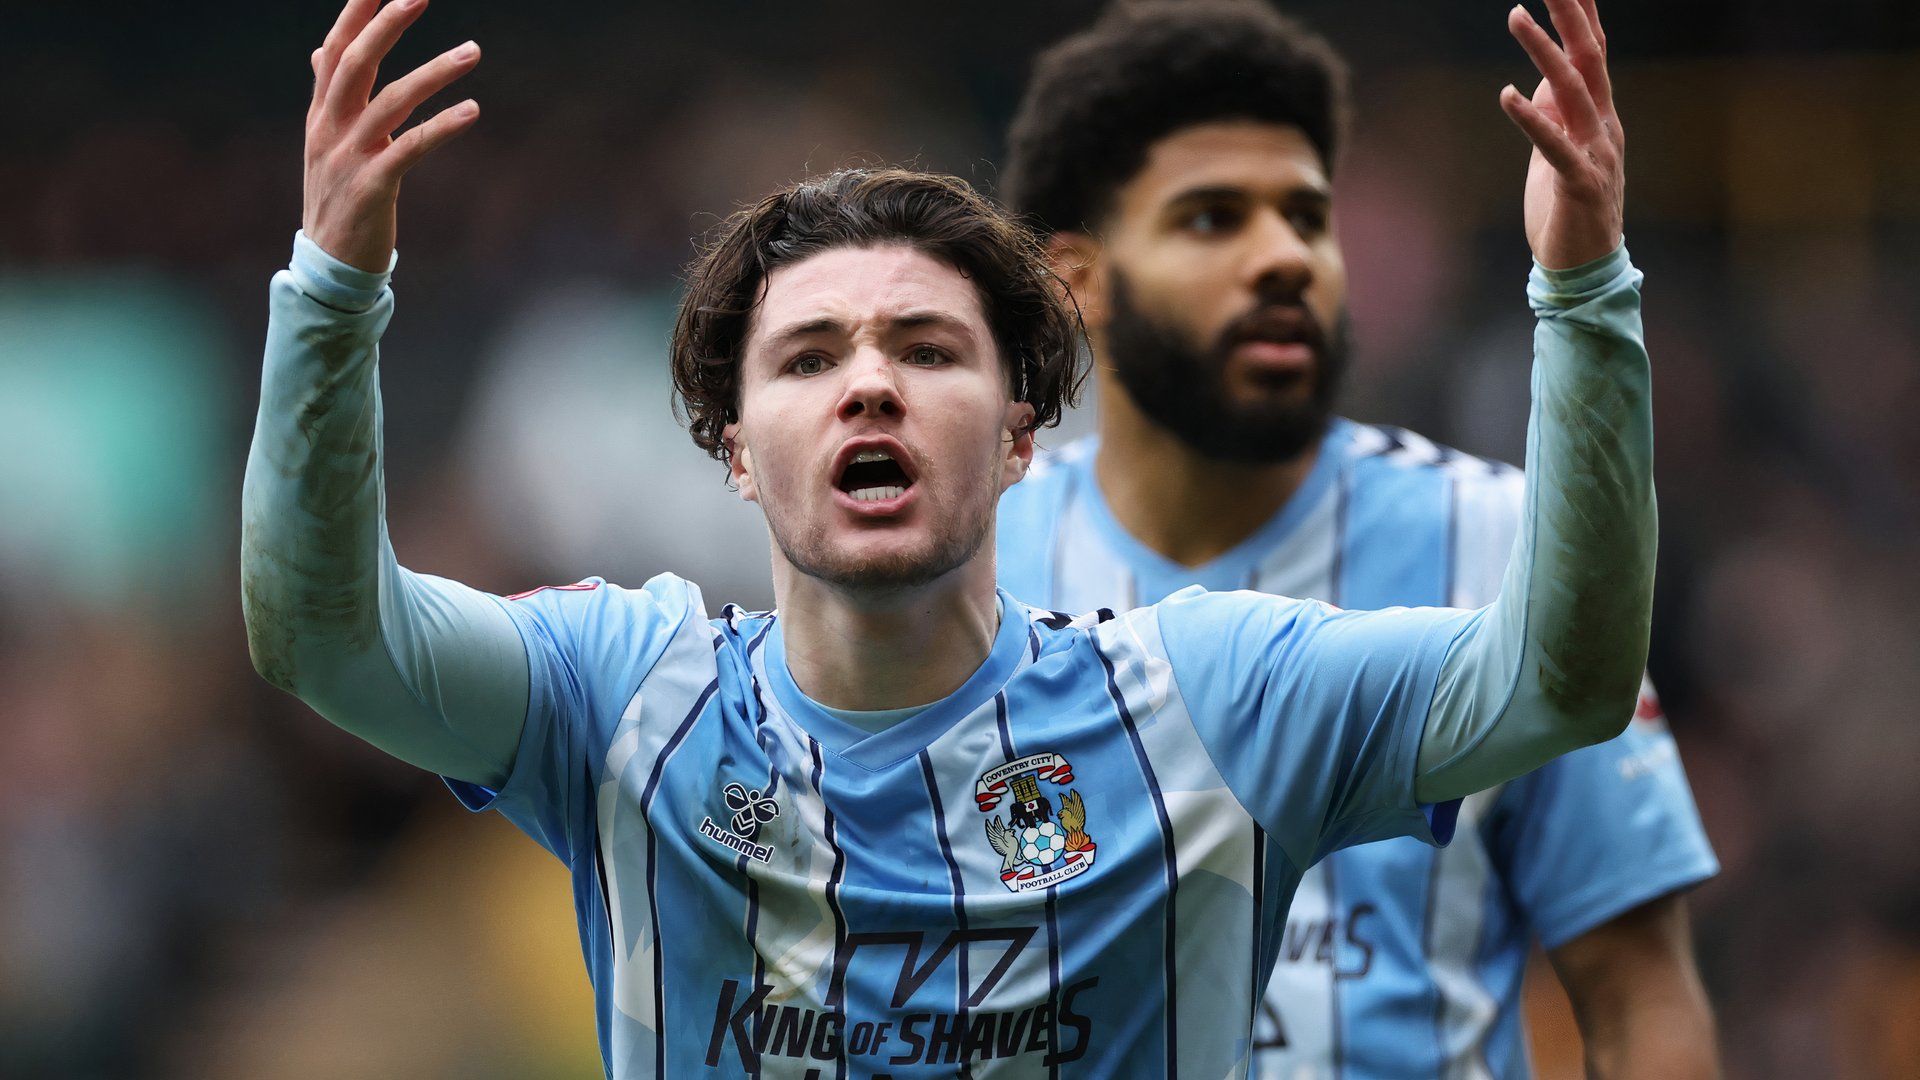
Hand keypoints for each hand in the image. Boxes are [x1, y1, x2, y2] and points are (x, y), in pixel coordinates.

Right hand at [303, 0, 480, 271]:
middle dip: (386, 25)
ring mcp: (347, 158)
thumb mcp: (326, 142)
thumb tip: (320, 51)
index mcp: (321, 113)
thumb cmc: (337, 198)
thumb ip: (329, 94)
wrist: (329, 265)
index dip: (357, 13)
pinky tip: (473, 110)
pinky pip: (411, 148)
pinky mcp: (371, 188)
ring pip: (390, 102)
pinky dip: (443, 127)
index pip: (337, 49)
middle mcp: (329, 128)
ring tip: (473, 50)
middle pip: (355, 64)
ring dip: (434, 72)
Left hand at [1499, 0, 1623, 269]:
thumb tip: (1541, 80)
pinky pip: (1555, 144)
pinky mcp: (1579, 183)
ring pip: (1573, 90)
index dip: (1581, 15)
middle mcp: (1604, 127)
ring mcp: (1597, 154)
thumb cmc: (1567, 213)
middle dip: (1570, 14)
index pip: (1593, 54)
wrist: (1584, 271)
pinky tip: (1507, 93)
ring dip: (1543, 50)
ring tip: (1516, 15)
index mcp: (1598, 118)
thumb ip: (1554, 117)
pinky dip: (1530, 118)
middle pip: (1589, 57)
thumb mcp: (1556, 154)